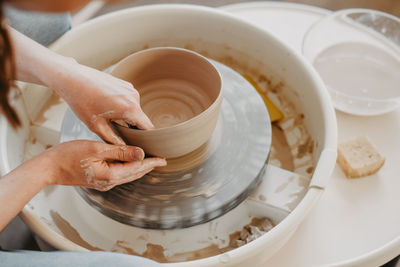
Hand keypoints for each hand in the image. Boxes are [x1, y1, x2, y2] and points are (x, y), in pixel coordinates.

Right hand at [39, 140, 165, 190]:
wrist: (49, 167)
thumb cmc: (69, 155)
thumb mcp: (97, 149)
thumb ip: (121, 152)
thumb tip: (141, 154)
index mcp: (111, 175)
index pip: (138, 168)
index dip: (152, 162)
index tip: (164, 159)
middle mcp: (109, 183)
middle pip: (135, 174)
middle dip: (149, 166)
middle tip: (161, 160)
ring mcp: (104, 183)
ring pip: (128, 175)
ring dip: (140, 168)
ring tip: (150, 161)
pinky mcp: (99, 180)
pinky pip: (119, 174)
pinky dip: (129, 168)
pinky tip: (131, 162)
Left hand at [52, 61, 153, 144]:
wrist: (72, 78)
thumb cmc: (82, 101)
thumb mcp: (97, 126)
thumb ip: (113, 140)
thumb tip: (123, 148)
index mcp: (130, 109)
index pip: (148, 128)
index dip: (146, 139)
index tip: (141, 145)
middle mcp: (134, 97)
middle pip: (141, 119)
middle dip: (133, 127)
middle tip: (117, 133)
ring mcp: (130, 89)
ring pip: (135, 110)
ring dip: (127, 116)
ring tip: (108, 117)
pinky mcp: (125, 84)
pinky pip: (129, 100)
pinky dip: (122, 106)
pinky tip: (106, 107)